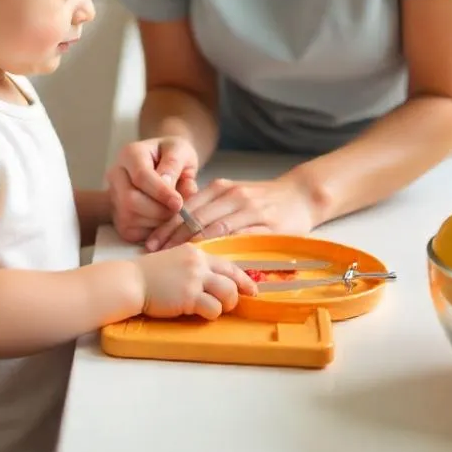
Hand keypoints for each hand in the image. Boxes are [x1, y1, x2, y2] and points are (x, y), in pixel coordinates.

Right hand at [106, 136, 199, 243]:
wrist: (168, 166)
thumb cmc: (175, 157)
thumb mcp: (181, 152)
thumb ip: (174, 165)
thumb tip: (167, 187)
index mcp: (130, 154)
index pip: (140, 176)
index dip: (160, 192)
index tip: (178, 202)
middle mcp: (116, 174)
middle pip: (129, 200)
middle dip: (158, 210)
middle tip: (179, 210)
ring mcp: (114, 197)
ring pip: (129, 218)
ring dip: (157, 222)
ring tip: (172, 212)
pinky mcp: (118, 217)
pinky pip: (130, 231)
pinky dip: (151, 231)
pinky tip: (162, 220)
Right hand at [134, 244, 256, 320]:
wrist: (132, 281)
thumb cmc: (150, 274)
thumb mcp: (175, 260)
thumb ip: (194, 267)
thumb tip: (215, 282)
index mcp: (196, 253)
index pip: (228, 264)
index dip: (243, 279)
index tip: (252, 289)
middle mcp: (198, 263)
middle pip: (232, 279)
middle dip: (236, 295)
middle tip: (229, 305)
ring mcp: (194, 279)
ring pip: (228, 294)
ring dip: (224, 306)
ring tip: (212, 309)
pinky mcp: (189, 297)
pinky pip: (213, 309)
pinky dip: (210, 314)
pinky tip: (198, 313)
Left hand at [146, 172, 317, 250]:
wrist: (301, 195)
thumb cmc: (263, 199)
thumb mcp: (233, 195)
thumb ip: (210, 207)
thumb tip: (178, 226)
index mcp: (221, 188)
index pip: (186, 208)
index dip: (167, 226)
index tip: (151, 243)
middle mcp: (232, 195)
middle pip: (195, 218)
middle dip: (172, 238)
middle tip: (155, 255)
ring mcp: (250, 209)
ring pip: (215, 229)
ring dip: (193, 246)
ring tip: (176, 262)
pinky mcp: (267, 225)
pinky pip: (240, 239)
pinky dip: (223, 250)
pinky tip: (209, 263)